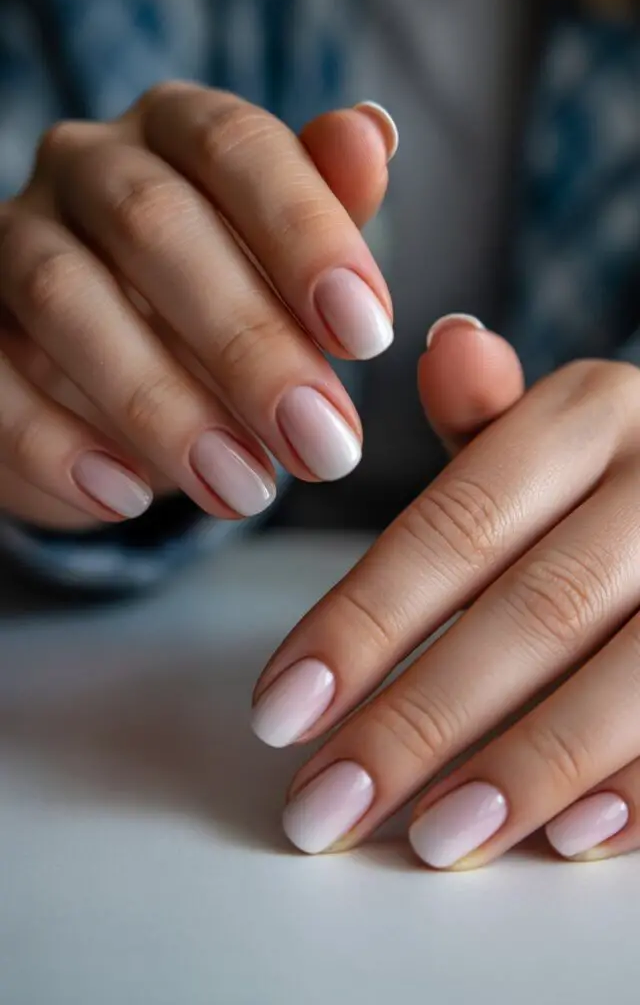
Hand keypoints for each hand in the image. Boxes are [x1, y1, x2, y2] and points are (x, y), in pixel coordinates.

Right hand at [0, 87, 395, 527]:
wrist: (116, 373)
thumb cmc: (220, 305)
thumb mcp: (284, 264)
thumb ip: (328, 208)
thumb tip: (372, 135)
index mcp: (177, 130)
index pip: (236, 145)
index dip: (304, 236)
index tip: (370, 338)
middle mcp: (87, 166)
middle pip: (151, 224)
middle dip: (246, 344)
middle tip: (323, 445)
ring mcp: (13, 239)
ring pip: (64, 296)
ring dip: (159, 405)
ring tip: (243, 490)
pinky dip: (55, 444)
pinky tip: (127, 498)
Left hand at [253, 315, 639, 866]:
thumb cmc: (615, 470)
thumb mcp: (554, 426)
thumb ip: (491, 418)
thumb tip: (445, 346)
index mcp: (591, 417)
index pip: (455, 529)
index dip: (362, 624)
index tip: (280, 712)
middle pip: (529, 614)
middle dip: (420, 721)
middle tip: (326, 803)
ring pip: (625, 680)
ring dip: (523, 770)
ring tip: (431, 840)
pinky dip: (636, 789)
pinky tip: (564, 839)